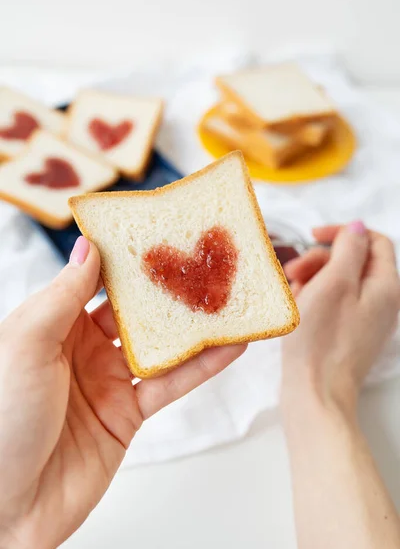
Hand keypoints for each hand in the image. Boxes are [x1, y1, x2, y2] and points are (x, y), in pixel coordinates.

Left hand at [0, 237, 245, 548]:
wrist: (6, 508)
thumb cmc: (0, 419)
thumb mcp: (26, 345)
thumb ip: (62, 296)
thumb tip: (89, 247)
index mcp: (53, 323)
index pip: (97, 280)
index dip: (127, 257)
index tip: (159, 231)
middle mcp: (82, 347)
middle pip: (135, 310)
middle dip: (169, 287)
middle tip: (206, 259)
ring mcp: (109, 380)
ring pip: (161, 344)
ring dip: (196, 325)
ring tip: (231, 298)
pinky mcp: (129, 414)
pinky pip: (172, 384)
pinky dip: (203, 366)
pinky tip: (232, 346)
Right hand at [281, 222, 399, 414]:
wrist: (315, 392)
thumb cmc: (321, 338)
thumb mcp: (334, 283)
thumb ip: (349, 249)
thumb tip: (357, 227)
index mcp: (385, 286)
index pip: (374, 241)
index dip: (344, 232)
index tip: (313, 235)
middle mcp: (381, 301)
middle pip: (353, 261)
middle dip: (320, 259)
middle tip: (294, 272)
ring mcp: (364, 319)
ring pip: (338, 282)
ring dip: (313, 279)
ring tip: (291, 294)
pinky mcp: (347, 333)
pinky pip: (332, 303)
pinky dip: (313, 298)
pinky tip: (296, 308)